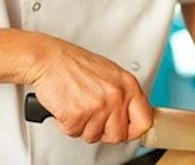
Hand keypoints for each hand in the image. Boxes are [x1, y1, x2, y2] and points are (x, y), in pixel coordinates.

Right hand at [24, 34, 152, 143]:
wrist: (48, 59)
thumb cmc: (74, 64)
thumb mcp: (110, 73)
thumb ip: (123, 94)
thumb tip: (131, 115)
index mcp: (128, 85)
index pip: (145, 120)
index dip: (134, 130)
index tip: (127, 131)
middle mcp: (116, 95)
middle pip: (119, 135)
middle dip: (104, 131)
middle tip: (93, 117)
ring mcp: (98, 106)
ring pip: (94, 136)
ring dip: (82, 126)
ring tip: (78, 105)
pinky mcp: (77, 115)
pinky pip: (74, 133)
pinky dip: (67, 124)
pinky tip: (67, 106)